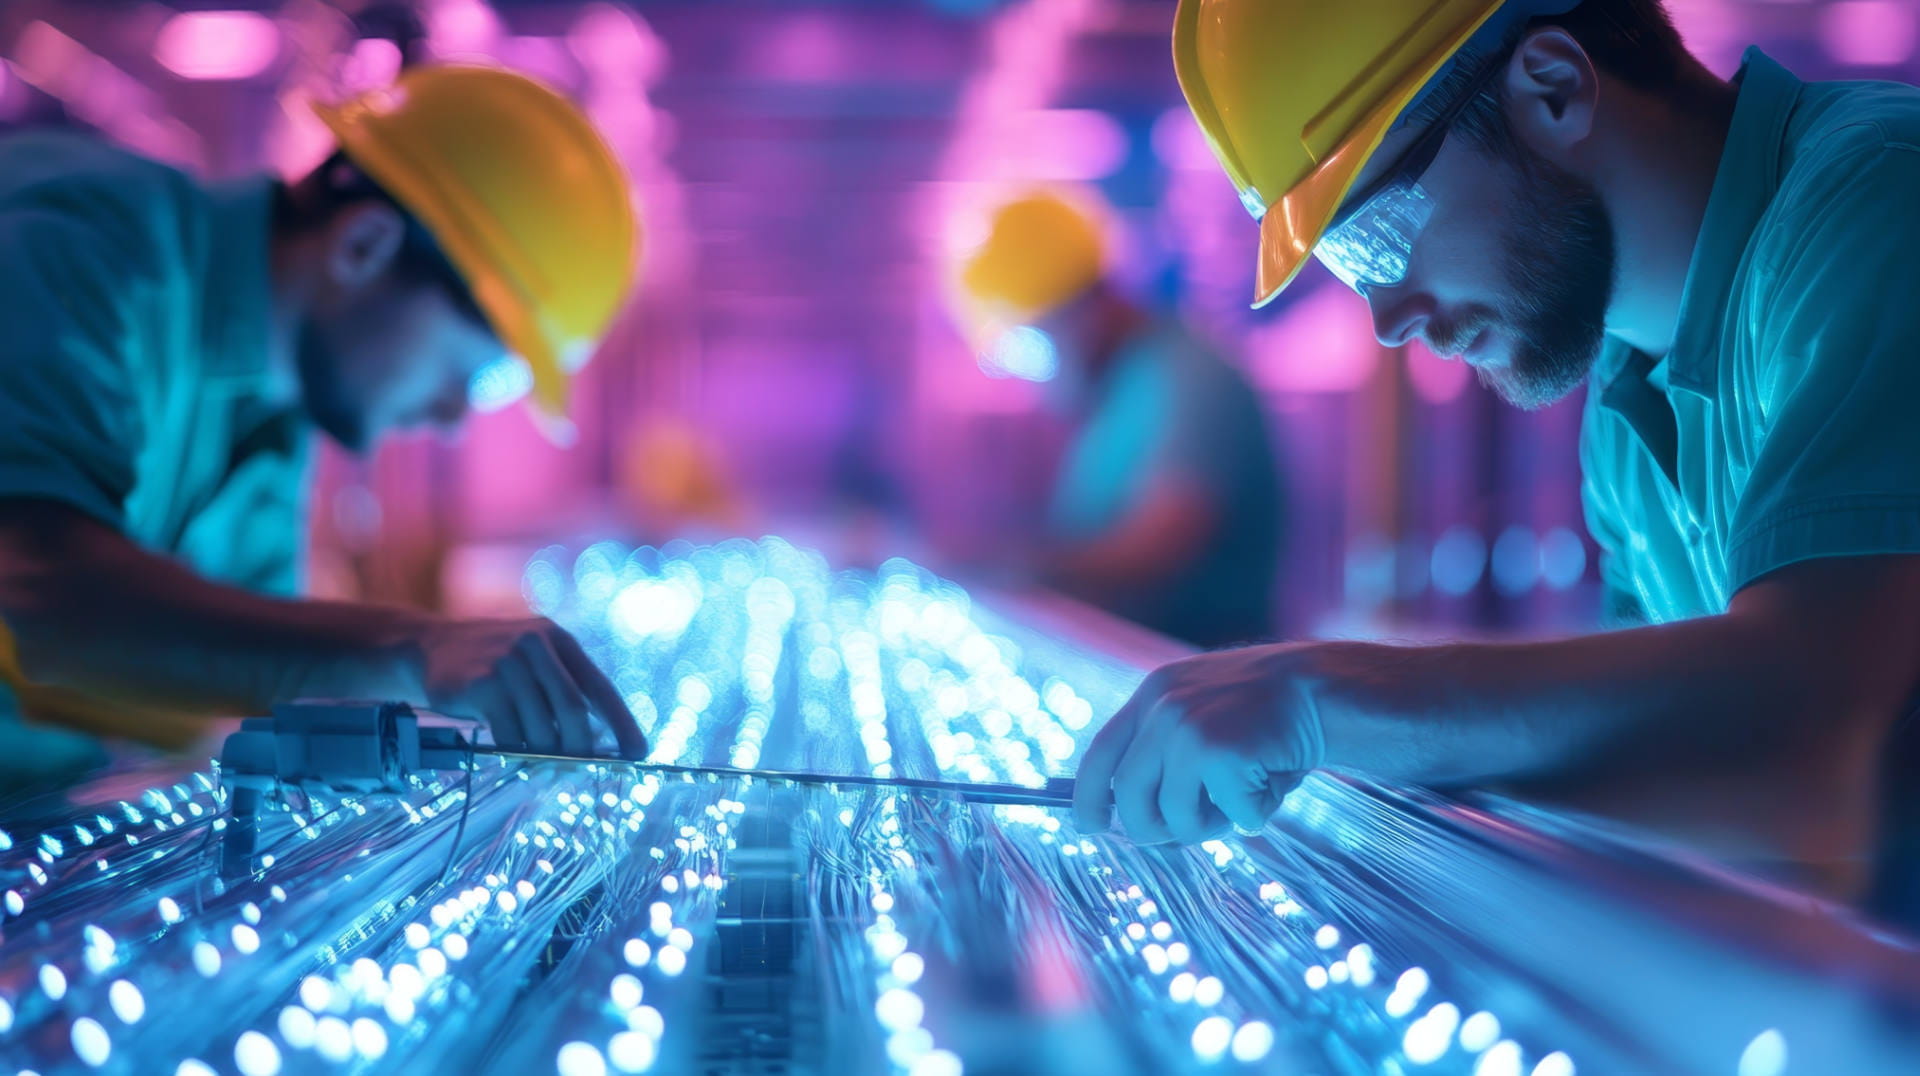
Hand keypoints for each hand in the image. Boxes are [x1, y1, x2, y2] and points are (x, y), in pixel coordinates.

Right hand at [399, 616, 647, 758]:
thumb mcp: (531, 661)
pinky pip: (510, 733)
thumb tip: (595, 745)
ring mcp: (507, 663)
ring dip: (546, 755)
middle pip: (573, 710)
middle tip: (583, 770)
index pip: (599, 687)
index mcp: (558, 639)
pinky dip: (518, 752)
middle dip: (582, 748)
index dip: (622, 723)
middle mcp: (536, 645)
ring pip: (541, 727)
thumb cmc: (491, 663)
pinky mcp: (481, 684)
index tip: (639, 754)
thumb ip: (561, 691)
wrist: (428, 646)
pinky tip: (516, 756)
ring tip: (545, 766)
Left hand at [1072, 645, 1325, 843]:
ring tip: (1242, 801)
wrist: (1323, 686)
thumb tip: (1139, 824)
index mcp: (1154, 695)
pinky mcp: (1221, 751)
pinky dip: (1253, 814)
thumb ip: (1170, 757)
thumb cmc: (1268, 717)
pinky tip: (1271, 783)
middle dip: (1149, 829)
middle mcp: (1162, 708)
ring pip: (1175, 815)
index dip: (1088, 797)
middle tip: (1182, 835)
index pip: (1101, 753)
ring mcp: (1189, 728)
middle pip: (1127, 794)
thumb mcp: (1205, 717)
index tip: (1088, 827)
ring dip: (1211, 826)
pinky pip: (1228, 815)